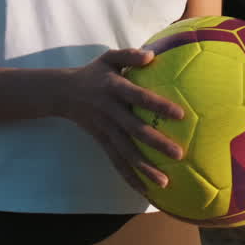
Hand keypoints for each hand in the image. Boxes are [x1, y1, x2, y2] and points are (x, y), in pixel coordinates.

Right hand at [53, 48, 186, 194]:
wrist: (63, 93)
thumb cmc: (94, 73)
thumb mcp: (108, 57)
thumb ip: (129, 54)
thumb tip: (152, 55)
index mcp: (113, 88)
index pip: (138, 97)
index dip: (158, 105)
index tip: (180, 114)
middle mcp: (110, 111)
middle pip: (135, 129)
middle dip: (156, 143)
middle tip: (179, 154)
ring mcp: (105, 129)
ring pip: (125, 151)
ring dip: (145, 168)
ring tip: (165, 182)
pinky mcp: (101, 141)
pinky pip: (116, 161)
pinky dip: (129, 176)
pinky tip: (145, 190)